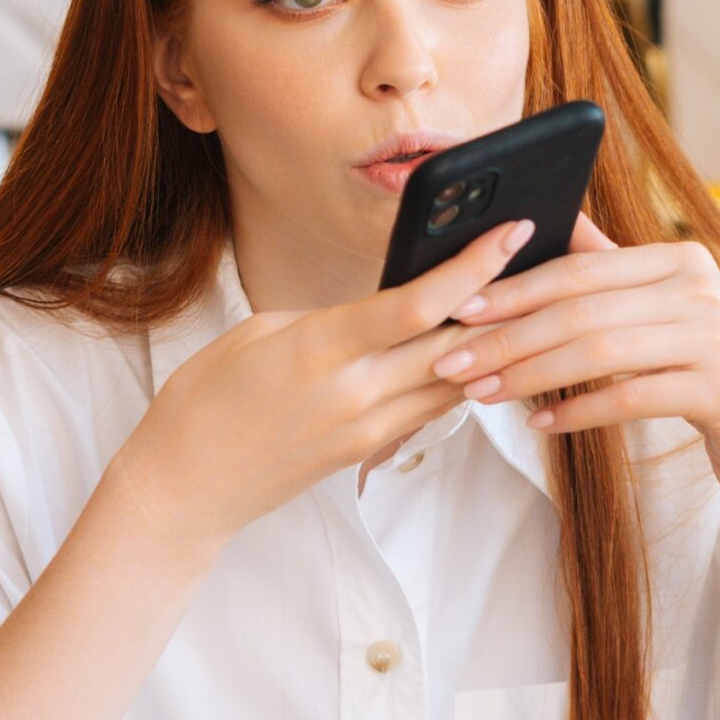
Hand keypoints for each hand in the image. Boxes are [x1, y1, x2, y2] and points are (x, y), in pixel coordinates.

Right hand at [101, 217, 539, 554]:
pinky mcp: (365, 453)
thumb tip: (382, 313)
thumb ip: (329, 321)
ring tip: (516, 304)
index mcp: (320, 350)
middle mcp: (354, 394)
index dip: (472, 267)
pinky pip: (428, 410)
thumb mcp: (258, 333)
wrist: (183, 487)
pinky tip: (468, 354)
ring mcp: (365, 430)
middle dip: (502, 303)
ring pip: (455, 383)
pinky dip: (454, 379)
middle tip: (536, 262)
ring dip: (487, 345)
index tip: (510, 232)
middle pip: (456, 346)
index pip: (417, 305)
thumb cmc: (205, 401)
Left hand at [425, 212, 719, 554]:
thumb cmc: (704, 374)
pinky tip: (540, 424)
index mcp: (680, 259)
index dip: (514, 290)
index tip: (460, 312)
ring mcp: (718, 338)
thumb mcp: (663, 312)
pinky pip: (632, 397)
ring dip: (529, 375)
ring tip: (482, 393)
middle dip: (507, 337)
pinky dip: (578, 411)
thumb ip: (611, 269)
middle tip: (452, 361)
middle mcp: (702, 289)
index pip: (579, 270)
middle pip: (582, 310)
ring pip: (599, 352)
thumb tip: (550, 219)